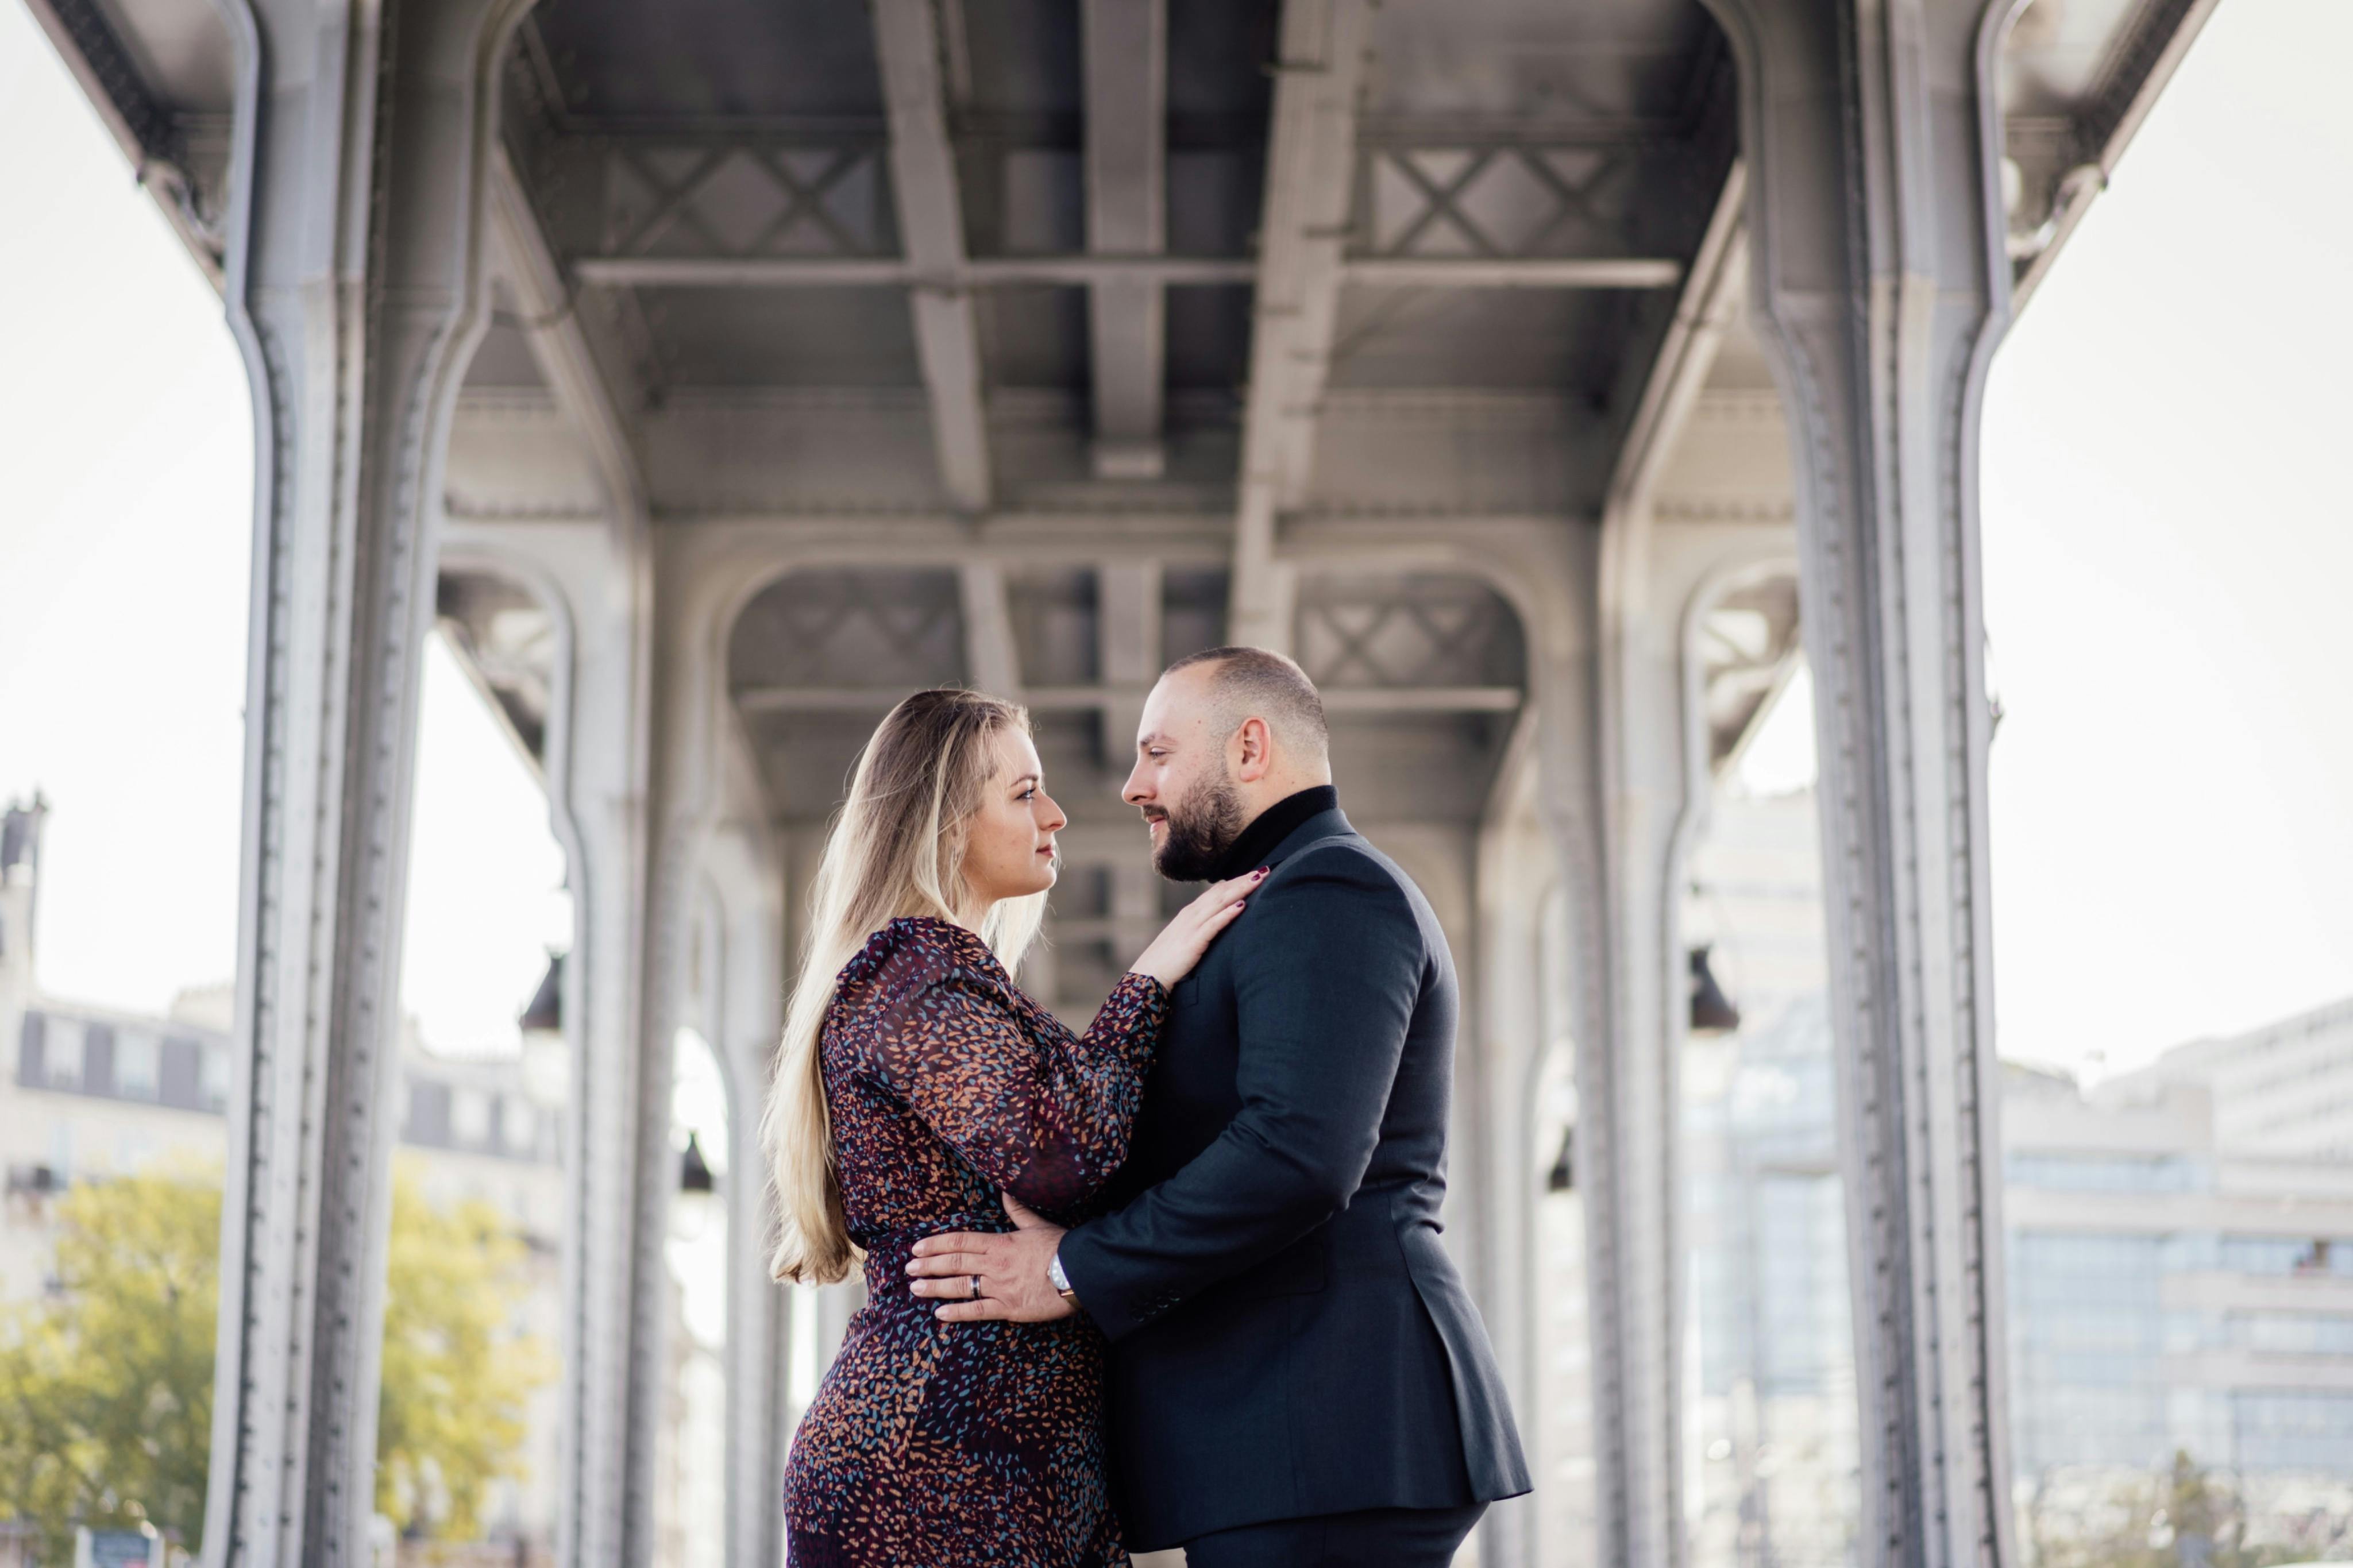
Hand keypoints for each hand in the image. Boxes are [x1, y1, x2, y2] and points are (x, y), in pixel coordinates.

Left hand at [908, 1193, 1072, 1322]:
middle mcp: (994, 1265)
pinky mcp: (1009, 1308)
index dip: (936, 1244)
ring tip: (915, 1288)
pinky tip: (939, 1314)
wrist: (1080, 1272)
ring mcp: (999, 1288)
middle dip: (928, 1265)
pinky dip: (957, 1313)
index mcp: (1000, 1243)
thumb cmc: (1061, 1247)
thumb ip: (1018, 1211)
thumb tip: (1006, 1192)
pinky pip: (977, 1311)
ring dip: (935, 1287)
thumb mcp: (1038, 1224)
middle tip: (908, 1268)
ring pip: (960, 1286)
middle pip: (954, 1264)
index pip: (960, 1242)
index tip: (917, 1247)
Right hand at [1129, 867, 1264, 989]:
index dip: (1237, 881)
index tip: (1256, 874)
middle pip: (1221, 891)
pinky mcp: (1193, 942)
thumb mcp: (1186, 937)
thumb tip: (1217, 923)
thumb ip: (1201, 927)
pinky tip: (1241, 906)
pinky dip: (1227, 913)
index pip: (1217, 891)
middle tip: (1265, 870)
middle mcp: (1191, 914)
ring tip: (1259, 879)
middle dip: (1244, 880)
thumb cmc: (1169, 959)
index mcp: (1190, 913)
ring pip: (1220, 902)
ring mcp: (1192, 926)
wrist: (1149, 974)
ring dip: (1240, 889)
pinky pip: (1213, 924)